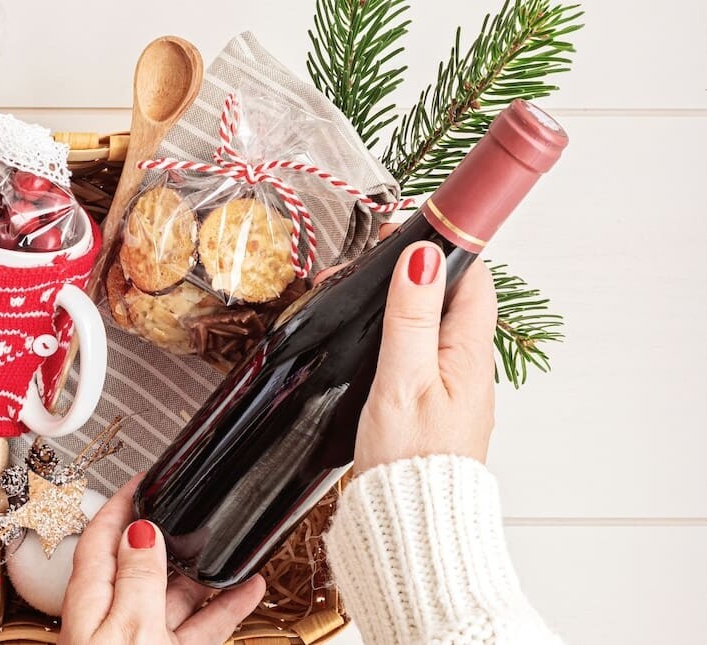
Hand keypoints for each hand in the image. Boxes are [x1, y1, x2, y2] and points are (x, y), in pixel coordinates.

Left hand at [59, 476, 265, 644]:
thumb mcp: (130, 626)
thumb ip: (138, 577)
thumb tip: (142, 530)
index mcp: (92, 599)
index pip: (102, 534)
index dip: (124, 502)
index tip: (146, 479)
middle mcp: (112, 615)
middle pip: (141, 561)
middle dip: (172, 534)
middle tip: (195, 510)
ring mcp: (138, 637)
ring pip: (174, 594)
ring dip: (204, 572)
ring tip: (232, 550)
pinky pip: (196, 625)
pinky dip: (223, 608)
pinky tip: (246, 592)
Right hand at [352, 236, 497, 471]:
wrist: (410, 521)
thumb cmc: (410, 456)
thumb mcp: (403, 378)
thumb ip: (410, 316)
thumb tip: (422, 256)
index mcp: (469, 351)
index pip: (471, 276)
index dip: (441, 245)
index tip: (401, 228)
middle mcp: (468, 365)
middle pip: (447, 296)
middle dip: (407, 272)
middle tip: (357, 267)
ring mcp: (451, 386)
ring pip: (428, 325)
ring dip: (394, 303)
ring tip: (348, 296)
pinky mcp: (430, 405)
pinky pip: (418, 353)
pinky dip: (391, 334)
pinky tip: (364, 341)